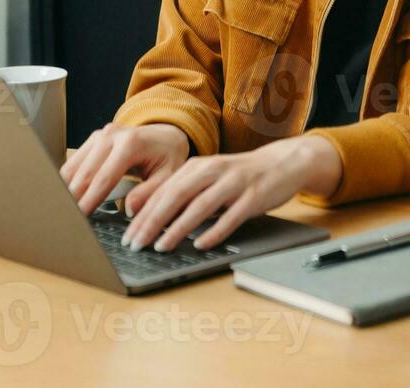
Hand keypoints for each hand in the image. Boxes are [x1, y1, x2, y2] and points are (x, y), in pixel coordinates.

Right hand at [59, 123, 189, 215]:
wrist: (166, 134)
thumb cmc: (168, 157)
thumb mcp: (168, 176)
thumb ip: (149, 192)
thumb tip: (129, 210)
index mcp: (131, 144)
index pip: (103, 178)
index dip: (89, 200)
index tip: (78, 218)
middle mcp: (111, 136)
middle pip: (84, 173)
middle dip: (72, 198)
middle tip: (66, 220)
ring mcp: (100, 135)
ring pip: (73, 167)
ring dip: (67, 190)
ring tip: (65, 212)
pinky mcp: (93, 139)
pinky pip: (74, 163)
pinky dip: (70, 181)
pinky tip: (70, 198)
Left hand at [120, 136, 340, 252]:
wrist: (282, 163)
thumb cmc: (240, 176)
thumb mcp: (208, 179)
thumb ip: (184, 194)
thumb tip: (151, 218)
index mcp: (197, 167)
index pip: (162, 191)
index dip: (143, 214)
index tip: (127, 235)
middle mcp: (213, 171)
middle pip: (176, 197)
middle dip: (152, 222)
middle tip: (136, 244)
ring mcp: (234, 183)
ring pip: (200, 206)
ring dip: (178, 229)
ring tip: (161, 247)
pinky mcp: (253, 196)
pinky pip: (231, 217)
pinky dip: (215, 231)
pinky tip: (202, 244)